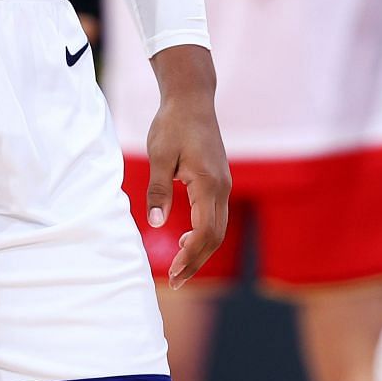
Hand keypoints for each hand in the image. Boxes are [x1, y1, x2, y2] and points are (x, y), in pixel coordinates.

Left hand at [145, 46, 229, 289]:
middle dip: (196, 262)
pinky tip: (185, 238)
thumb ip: (158, 190)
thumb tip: (157, 224)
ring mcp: (224, 183)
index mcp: (208, 183)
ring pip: (219, 227)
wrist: (192, 99)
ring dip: (201, 250)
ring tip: (179, 267)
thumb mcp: (159, 155)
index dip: (189, 257)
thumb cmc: (173, 124)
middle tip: (174, 282)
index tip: (172, 274)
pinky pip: (216, 215)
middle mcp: (222, 186)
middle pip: (216, 236)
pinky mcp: (220, 180)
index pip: (204, 232)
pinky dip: (204, 234)